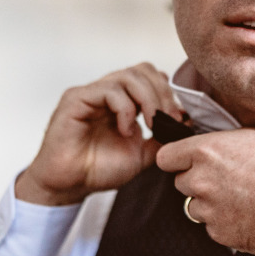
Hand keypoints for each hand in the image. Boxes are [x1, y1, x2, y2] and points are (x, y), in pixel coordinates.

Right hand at [16, 63, 183, 205]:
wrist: (69, 185)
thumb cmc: (97, 169)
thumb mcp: (141, 154)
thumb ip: (161, 138)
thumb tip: (185, 124)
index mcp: (122, 100)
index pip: (150, 76)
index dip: (168, 92)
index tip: (179, 118)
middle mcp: (106, 91)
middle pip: (142, 70)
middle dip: (163, 94)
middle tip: (170, 120)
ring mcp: (90, 93)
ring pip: (128, 76)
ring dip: (148, 99)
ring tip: (152, 124)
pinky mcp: (75, 99)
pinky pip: (108, 90)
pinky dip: (125, 109)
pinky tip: (125, 130)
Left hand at [156, 130, 254, 254]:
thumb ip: (229, 142)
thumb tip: (221, 144)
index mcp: (206, 151)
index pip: (165, 157)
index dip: (177, 160)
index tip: (186, 163)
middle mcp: (201, 180)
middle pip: (181, 184)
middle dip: (199, 182)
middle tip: (228, 182)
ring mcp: (209, 210)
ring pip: (197, 208)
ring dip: (212, 205)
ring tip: (243, 200)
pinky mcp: (220, 233)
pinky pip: (214, 228)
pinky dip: (227, 224)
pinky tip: (250, 216)